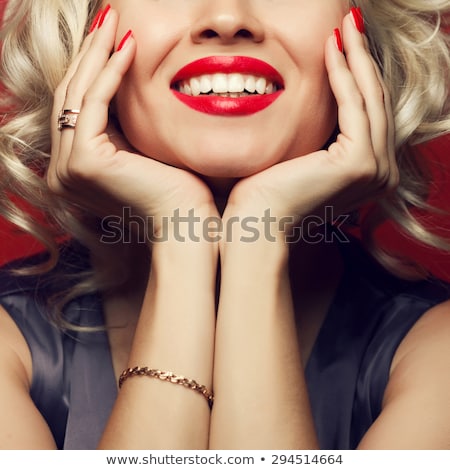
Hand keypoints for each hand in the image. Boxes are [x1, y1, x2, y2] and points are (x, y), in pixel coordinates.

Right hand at [48, 8, 214, 236]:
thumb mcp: (142, 147)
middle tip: (106, 17)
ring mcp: (67, 169)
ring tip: (113, 21)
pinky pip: (94, 104)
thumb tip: (125, 80)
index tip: (110, 35)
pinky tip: (128, 47)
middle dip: (90, 53)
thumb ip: (123, 123)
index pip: (78, 107)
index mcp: (74, 169)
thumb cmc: (176, 188)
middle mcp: (61, 171)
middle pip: (71, 96)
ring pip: (78, 95)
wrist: (187, 220)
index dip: (92, 67)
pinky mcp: (82, 163)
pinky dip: (111, 73)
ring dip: (97, 54)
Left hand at [225, 12, 397, 234]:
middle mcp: (383, 173)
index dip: (358, 72)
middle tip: (352, 20)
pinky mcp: (360, 163)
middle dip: (362, 57)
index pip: (367, 112)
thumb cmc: (269, 191)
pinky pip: (354, 106)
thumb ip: (321, 133)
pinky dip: (343, 74)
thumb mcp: (302, 154)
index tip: (345, 39)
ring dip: (357, 57)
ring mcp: (376, 170)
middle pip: (375, 101)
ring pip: (369, 98)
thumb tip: (321, 101)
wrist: (256, 222)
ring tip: (346, 23)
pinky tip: (332, 48)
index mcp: (370, 172)